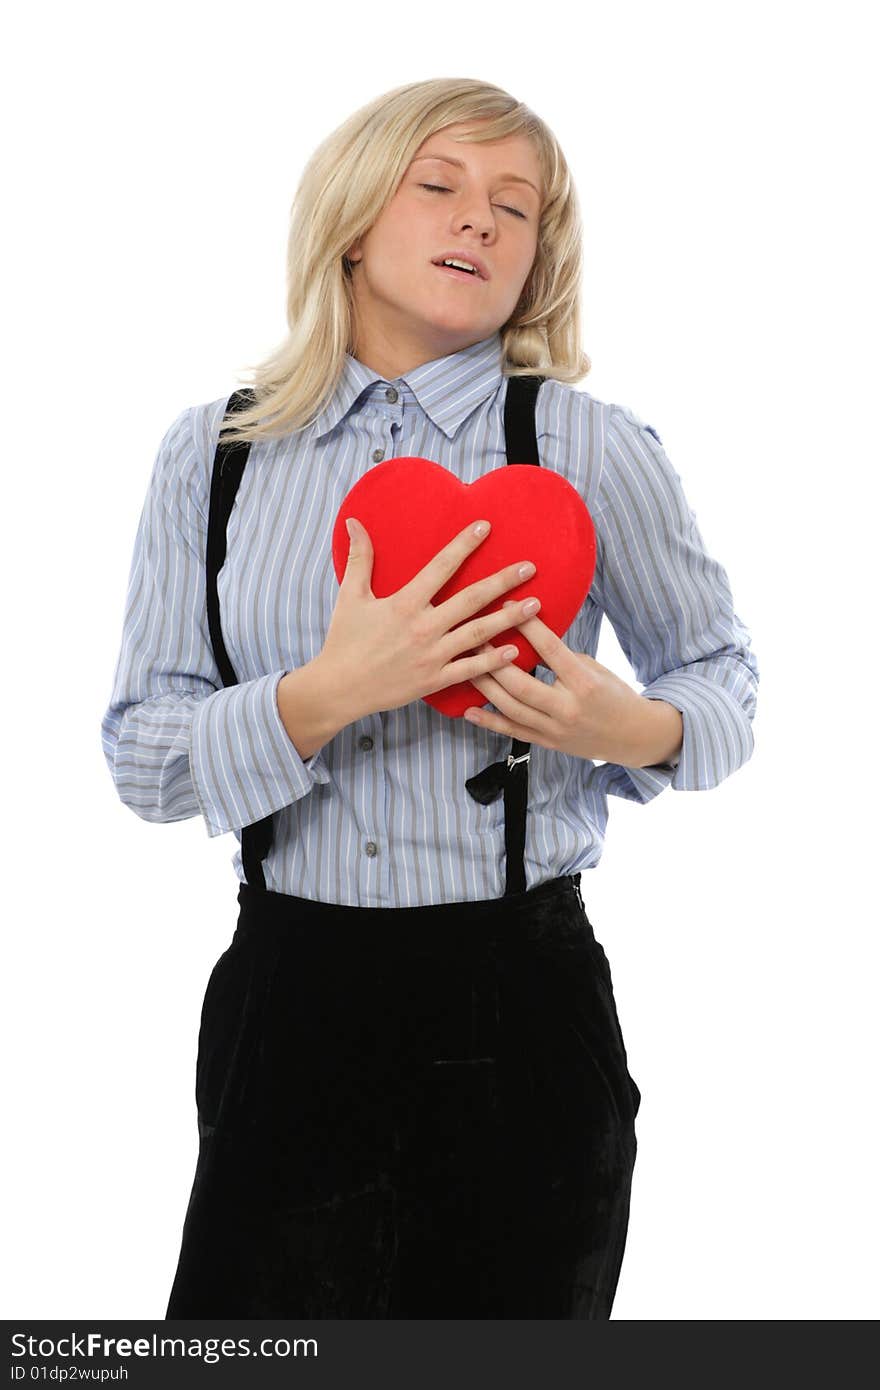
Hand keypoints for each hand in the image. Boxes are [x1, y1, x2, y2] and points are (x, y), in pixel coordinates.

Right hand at [315, 518, 544, 722]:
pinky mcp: (434, 680)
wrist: (339, 688)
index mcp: (404, 604)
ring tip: (534, 605)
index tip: (485, 527)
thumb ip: (359, 558)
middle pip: (471, 599)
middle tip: (529, 568)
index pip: (441, 566)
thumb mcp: (349, 596)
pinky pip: (470, 670)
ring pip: (479, 634)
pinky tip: (516, 650)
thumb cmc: (344, 641)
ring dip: (509, 618)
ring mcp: (431, 656)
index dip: (464, 544)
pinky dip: (494, 662)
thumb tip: (355, 522)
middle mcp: (423, 628)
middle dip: (503, 581)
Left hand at [462, 604, 649, 764]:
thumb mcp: (594, 669)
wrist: (632, 736)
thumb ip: (562, 657)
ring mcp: (555, 729)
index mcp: (584, 683)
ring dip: (485, 685)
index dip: (527, 626)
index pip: (550, 650)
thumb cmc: (613, 694)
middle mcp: (567, 709)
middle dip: (494, 659)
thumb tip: (528, 636)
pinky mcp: (547, 743)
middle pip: (520, 683)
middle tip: (475, 636)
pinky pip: (512, 732)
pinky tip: (469, 710)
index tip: (507, 605)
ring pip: (510, 708)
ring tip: (466, 665)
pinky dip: (489, 722)